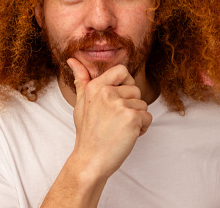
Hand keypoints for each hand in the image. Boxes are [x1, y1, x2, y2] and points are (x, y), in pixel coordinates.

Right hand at [68, 58, 152, 179]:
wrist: (90, 160)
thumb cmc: (88, 133)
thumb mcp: (81, 103)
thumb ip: (81, 80)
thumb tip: (72, 59)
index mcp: (96, 87)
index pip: (122, 70)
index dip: (126, 83)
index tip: (119, 98)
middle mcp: (106, 92)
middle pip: (136, 90)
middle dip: (131, 106)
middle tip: (116, 121)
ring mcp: (119, 105)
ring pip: (143, 105)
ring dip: (137, 119)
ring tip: (120, 129)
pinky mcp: (131, 118)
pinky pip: (148, 117)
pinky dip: (142, 129)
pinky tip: (127, 136)